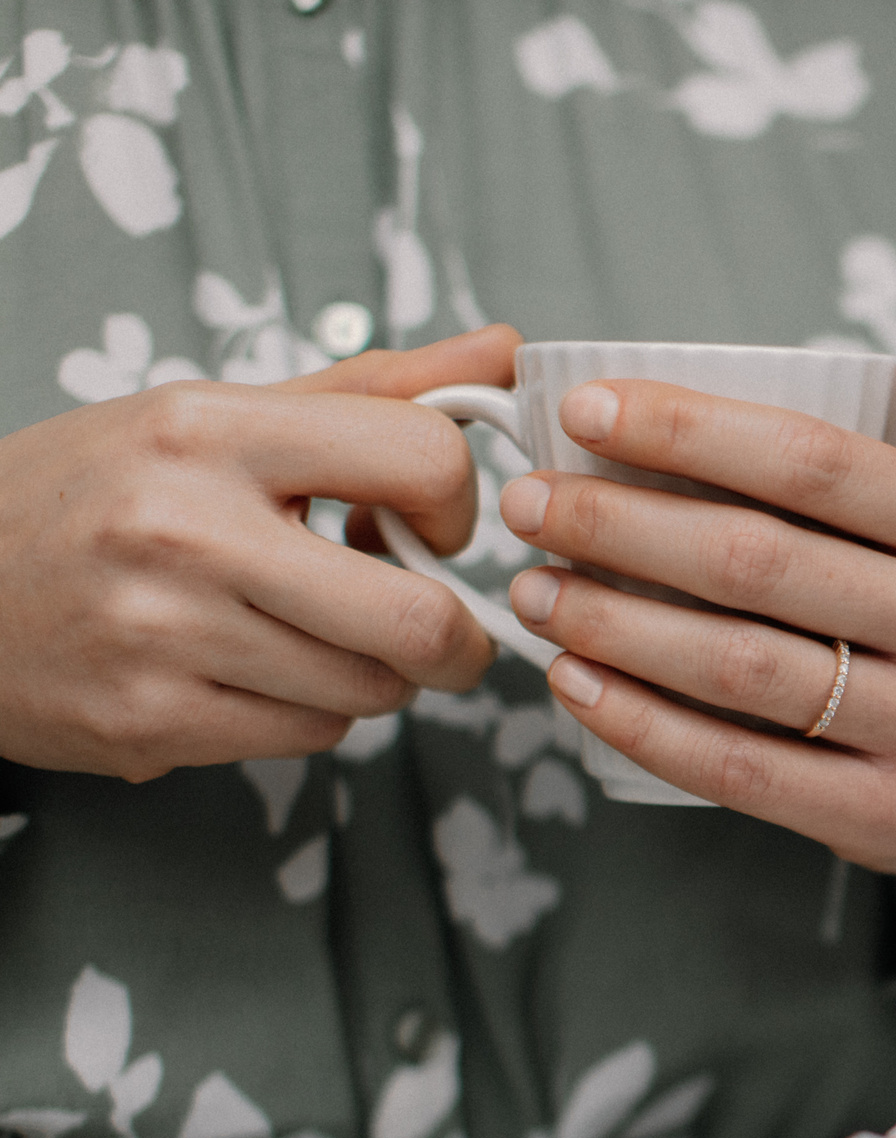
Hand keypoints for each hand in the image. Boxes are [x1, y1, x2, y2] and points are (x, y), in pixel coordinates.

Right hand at [0, 325, 518, 779]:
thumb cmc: (100, 495)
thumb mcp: (217, 416)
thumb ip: (372, 392)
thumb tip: (505, 351)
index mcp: (207, 430)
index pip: (425, 459)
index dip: (460, 505)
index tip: (431, 523)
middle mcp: (182, 530)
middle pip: (419, 618)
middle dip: (451, 633)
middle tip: (428, 620)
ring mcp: (161, 634)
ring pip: (372, 690)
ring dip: (375, 674)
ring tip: (316, 635)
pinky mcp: (148, 722)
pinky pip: (311, 736)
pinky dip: (312, 714)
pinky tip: (258, 672)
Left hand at [499, 337, 895, 939]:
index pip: (817, 464)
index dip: (691, 431)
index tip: (585, 412)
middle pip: (760, 563)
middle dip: (621, 525)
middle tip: (528, 504)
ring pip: (740, 668)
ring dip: (613, 625)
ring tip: (532, 590)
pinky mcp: (891, 815)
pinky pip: (742, 770)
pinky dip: (644, 725)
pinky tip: (575, 683)